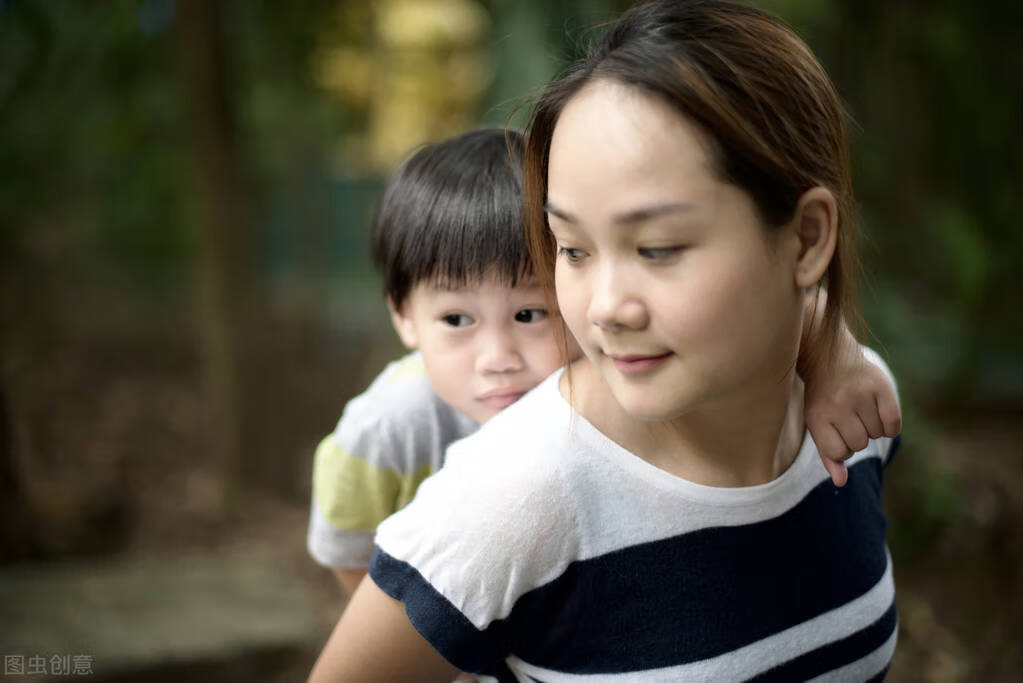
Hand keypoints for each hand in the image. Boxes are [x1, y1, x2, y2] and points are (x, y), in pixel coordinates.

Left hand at [804, 345, 900, 486]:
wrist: (829, 359)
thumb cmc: (823, 400)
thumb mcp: (818, 426)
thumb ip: (828, 455)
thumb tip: (841, 483)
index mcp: (818, 417)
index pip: (839, 453)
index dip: (842, 448)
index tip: (837, 434)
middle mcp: (838, 405)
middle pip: (860, 444)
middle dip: (857, 437)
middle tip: (849, 419)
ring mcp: (860, 394)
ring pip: (877, 434)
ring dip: (872, 429)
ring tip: (861, 411)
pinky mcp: (881, 386)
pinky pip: (894, 424)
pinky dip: (890, 425)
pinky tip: (879, 413)